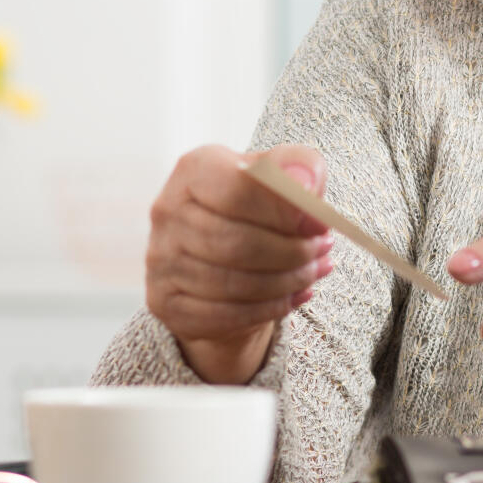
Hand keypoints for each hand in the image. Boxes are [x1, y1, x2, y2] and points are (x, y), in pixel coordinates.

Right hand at [145, 143, 336, 383]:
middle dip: (291, 253)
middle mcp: (167, 210)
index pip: (238, 190)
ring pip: (232, 284)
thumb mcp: (282, 176)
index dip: (285, 211)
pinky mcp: (164, 301)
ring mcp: (160, 259)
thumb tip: (307, 188)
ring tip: (313, 272)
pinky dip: (268, 309)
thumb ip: (299, 169)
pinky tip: (293, 297)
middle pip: (236, 243)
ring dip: (285, 282)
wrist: (224, 252)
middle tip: (323, 252)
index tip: (321, 223)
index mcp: (195, 168)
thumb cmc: (257, 207)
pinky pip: (223, 314)